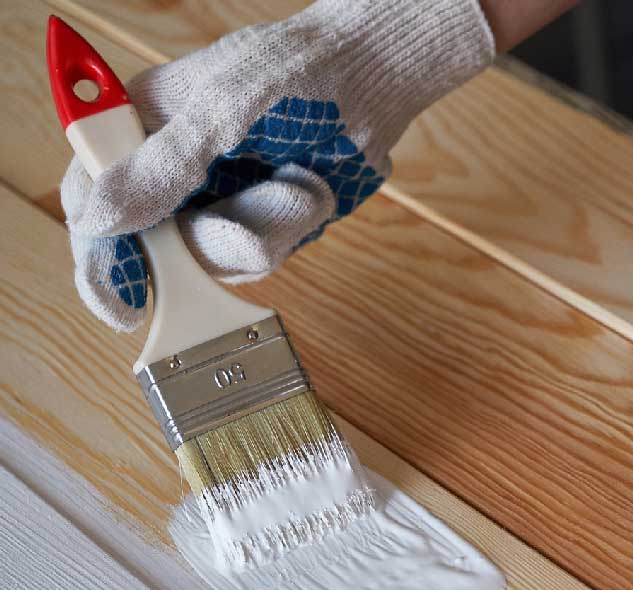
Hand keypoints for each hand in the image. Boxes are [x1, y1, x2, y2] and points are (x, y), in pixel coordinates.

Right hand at [60, 0, 495, 330]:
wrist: (372, 80)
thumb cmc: (292, 72)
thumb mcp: (221, 112)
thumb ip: (162, 168)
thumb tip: (96, 219)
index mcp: (136, 134)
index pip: (94, 208)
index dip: (101, 265)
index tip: (125, 308)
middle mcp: (171, 177)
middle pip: (161, 252)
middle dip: (214, 241)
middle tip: (251, 223)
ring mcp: (219, 204)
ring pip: (221, 259)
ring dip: (269, 225)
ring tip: (300, 181)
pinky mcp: (266, 223)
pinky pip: (269, 253)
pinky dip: (295, 226)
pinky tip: (310, 186)